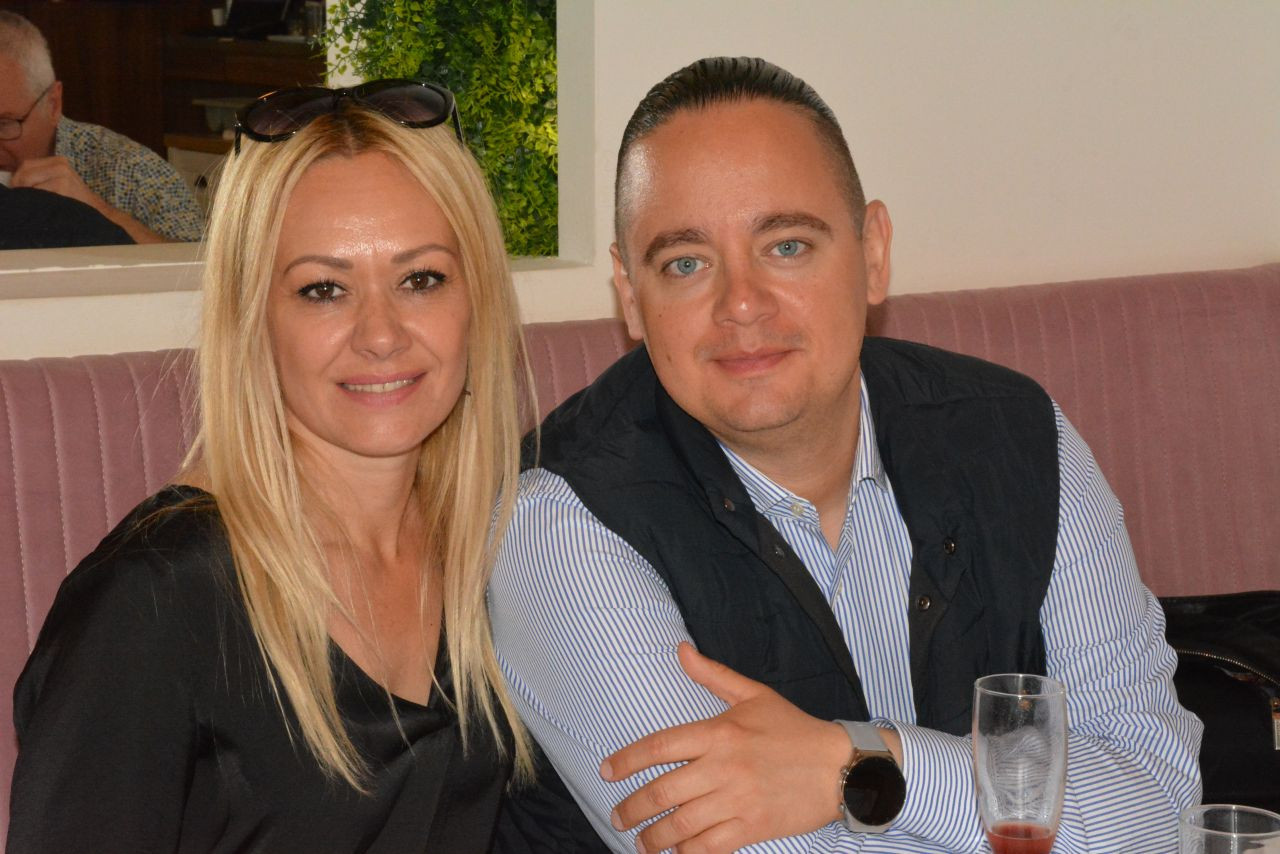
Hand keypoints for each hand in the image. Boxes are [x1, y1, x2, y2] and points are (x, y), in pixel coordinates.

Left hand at [12, 156, 105, 210]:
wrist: (97, 212)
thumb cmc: (75, 201)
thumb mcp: (60, 182)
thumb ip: (42, 177)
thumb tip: (17, 181)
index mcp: (59, 161)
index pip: (27, 165)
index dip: (19, 179)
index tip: (23, 191)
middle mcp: (61, 164)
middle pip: (25, 171)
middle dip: (21, 186)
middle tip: (28, 199)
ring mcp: (63, 174)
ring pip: (28, 181)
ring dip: (29, 194)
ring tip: (40, 203)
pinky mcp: (63, 186)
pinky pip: (38, 191)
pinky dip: (37, 200)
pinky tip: (47, 206)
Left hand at [600, 642, 852, 852]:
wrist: (841, 767)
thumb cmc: (794, 729)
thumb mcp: (754, 694)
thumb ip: (713, 675)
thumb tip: (680, 650)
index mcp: (720, 732)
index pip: (660, 746)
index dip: (627, 760)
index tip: (606, 772)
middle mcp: (724, 767)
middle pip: (662, 792)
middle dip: (633, 808)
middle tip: (618, 816)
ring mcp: (738, 799)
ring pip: (681, 825)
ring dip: (653, 838)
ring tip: (641, 842)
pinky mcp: (753, 827)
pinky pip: (709, 847)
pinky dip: (687, 853)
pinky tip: (676, 853)